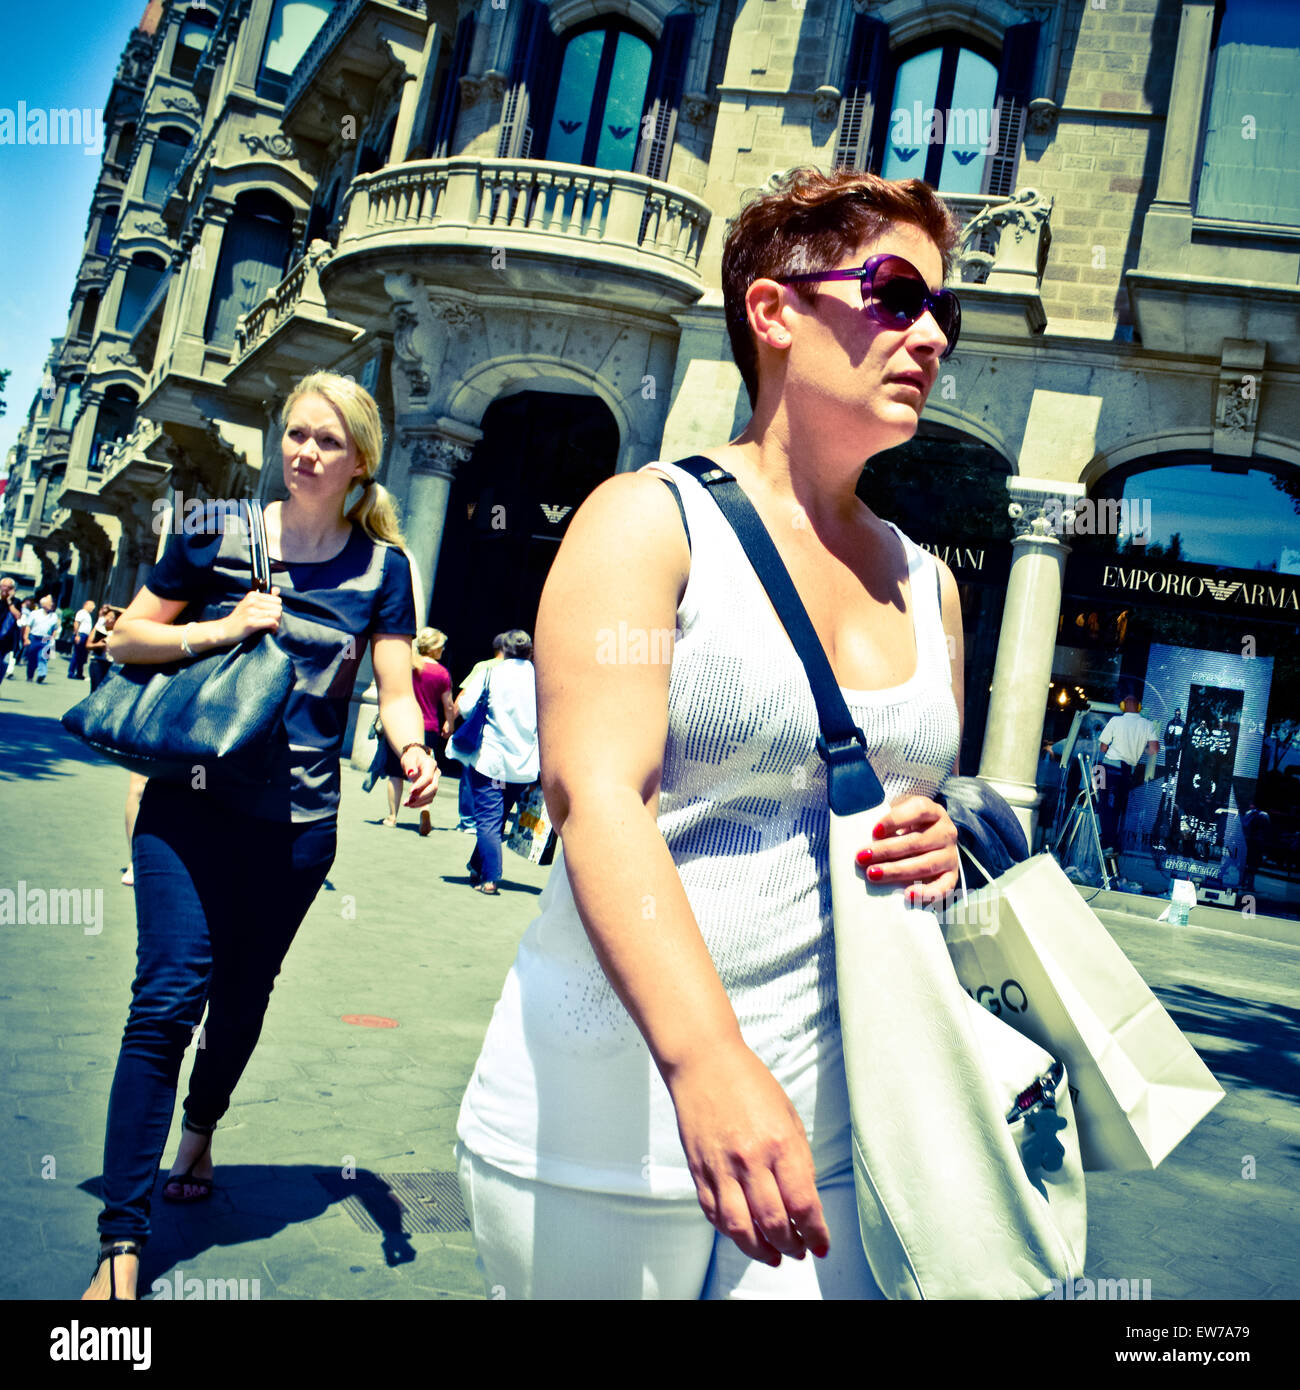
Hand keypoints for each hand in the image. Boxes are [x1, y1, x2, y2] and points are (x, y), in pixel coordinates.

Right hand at [221, 587, 281, 642]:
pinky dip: (274, 628)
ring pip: (276, 615)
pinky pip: (272, 622)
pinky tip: (270, 630)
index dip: (277, 609)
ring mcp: (251, 612)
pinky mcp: (251, 623)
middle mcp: (252, 601)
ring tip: (271, 627)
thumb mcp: (250, 604)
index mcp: (252, 595)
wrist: (224, 630)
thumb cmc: (239, 619)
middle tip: (272, 623)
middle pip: (278, 608)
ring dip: (277, 623)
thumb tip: (277, 589)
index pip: (277, 600)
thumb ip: (264, 598)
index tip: (272, 616)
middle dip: (278, 617)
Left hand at [401, 747, 438, 805]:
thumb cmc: (411, 759)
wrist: (415, 760)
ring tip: (406, 803)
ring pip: (431, 795)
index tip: (410, 792)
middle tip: (408, 801)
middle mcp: (435, 773)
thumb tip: (411, 774)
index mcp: (430, 764)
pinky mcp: (432, 788)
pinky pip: (429, 798)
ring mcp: (435, 781)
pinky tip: (410, 804)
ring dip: (419, 802)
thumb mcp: (408, 759)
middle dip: (421, 796)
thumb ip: (409, 766)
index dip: (420, 786)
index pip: (428, 777)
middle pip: (433, 787)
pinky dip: (420, 803)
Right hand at [665, 1043, 829, 1266]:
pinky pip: (714, 1213)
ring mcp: (720, 1167)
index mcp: (780, 1143)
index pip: (803, 1204)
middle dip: (792, 1246)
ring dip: (760, 1251)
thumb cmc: (749, 1082)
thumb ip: (799, 1159)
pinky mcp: (698, 1169)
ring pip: (741, 1228)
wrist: (704, 1061)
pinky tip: (744, 1234)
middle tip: (800, 1251)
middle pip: (774, 1223)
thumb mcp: (788, 1115)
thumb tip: (805, 1200)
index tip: (822, 1245)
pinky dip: (730, 1232)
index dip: (816, 1234)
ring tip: (774, 1255)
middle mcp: (750, 1159)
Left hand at [856, 793, 958, 906]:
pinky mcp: (952, 875)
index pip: (919, 810)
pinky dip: (927, 893)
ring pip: (925, 864)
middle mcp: (946, 832)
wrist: (934, 840)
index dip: (896, 820)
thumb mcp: (901, 814)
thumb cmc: (909, 827)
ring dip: (897, 871)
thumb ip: (886, 821)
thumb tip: (857, 834)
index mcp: (933, 812)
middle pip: (917, 841)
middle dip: (886, 850)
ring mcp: (950, 855)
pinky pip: (944, 887)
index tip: (874, 831)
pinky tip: (907, 895)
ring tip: (873, 874)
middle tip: (862, 857)